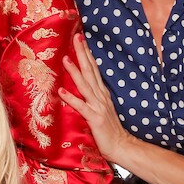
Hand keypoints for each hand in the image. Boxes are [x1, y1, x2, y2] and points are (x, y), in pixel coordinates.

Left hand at [59, 33, 133, 162]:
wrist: (122, 146)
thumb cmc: (109, 128)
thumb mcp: (101, 107)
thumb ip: (93, 95)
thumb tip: (83, 84)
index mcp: (101, 93)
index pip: (93, 69)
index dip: (87, 53)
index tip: (80, 38)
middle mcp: (100, 96)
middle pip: (90, 71)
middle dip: (82, 54)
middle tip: (76, 37)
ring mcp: (98, 106)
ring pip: (85, 85)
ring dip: (75, 71)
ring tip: (65, 58)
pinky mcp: (94, 118)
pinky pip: (81, 107)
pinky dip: (71, 99)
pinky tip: (62, 91)